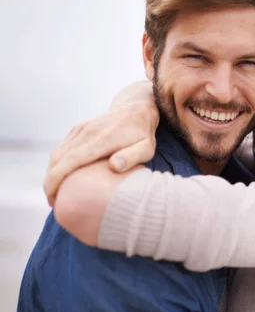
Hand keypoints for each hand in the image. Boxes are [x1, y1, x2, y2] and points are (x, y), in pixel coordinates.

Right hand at [44, 101, 158, 205]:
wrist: (136, 108)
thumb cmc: (143, 134)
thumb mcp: (146, 148)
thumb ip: (132, 157)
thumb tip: (114, 166)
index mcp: (102, 139)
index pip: (71, 160)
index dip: (57, 180)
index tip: (54, 199)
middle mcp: (87, 132)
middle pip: (58, 159)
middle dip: (50, 182)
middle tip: (54, 202)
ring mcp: (80, 129)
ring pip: (56, 153)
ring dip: (51, 173)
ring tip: (56, 193)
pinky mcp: (78, 129)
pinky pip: (61, 148)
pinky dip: (56, 164)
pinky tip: (61, 177)